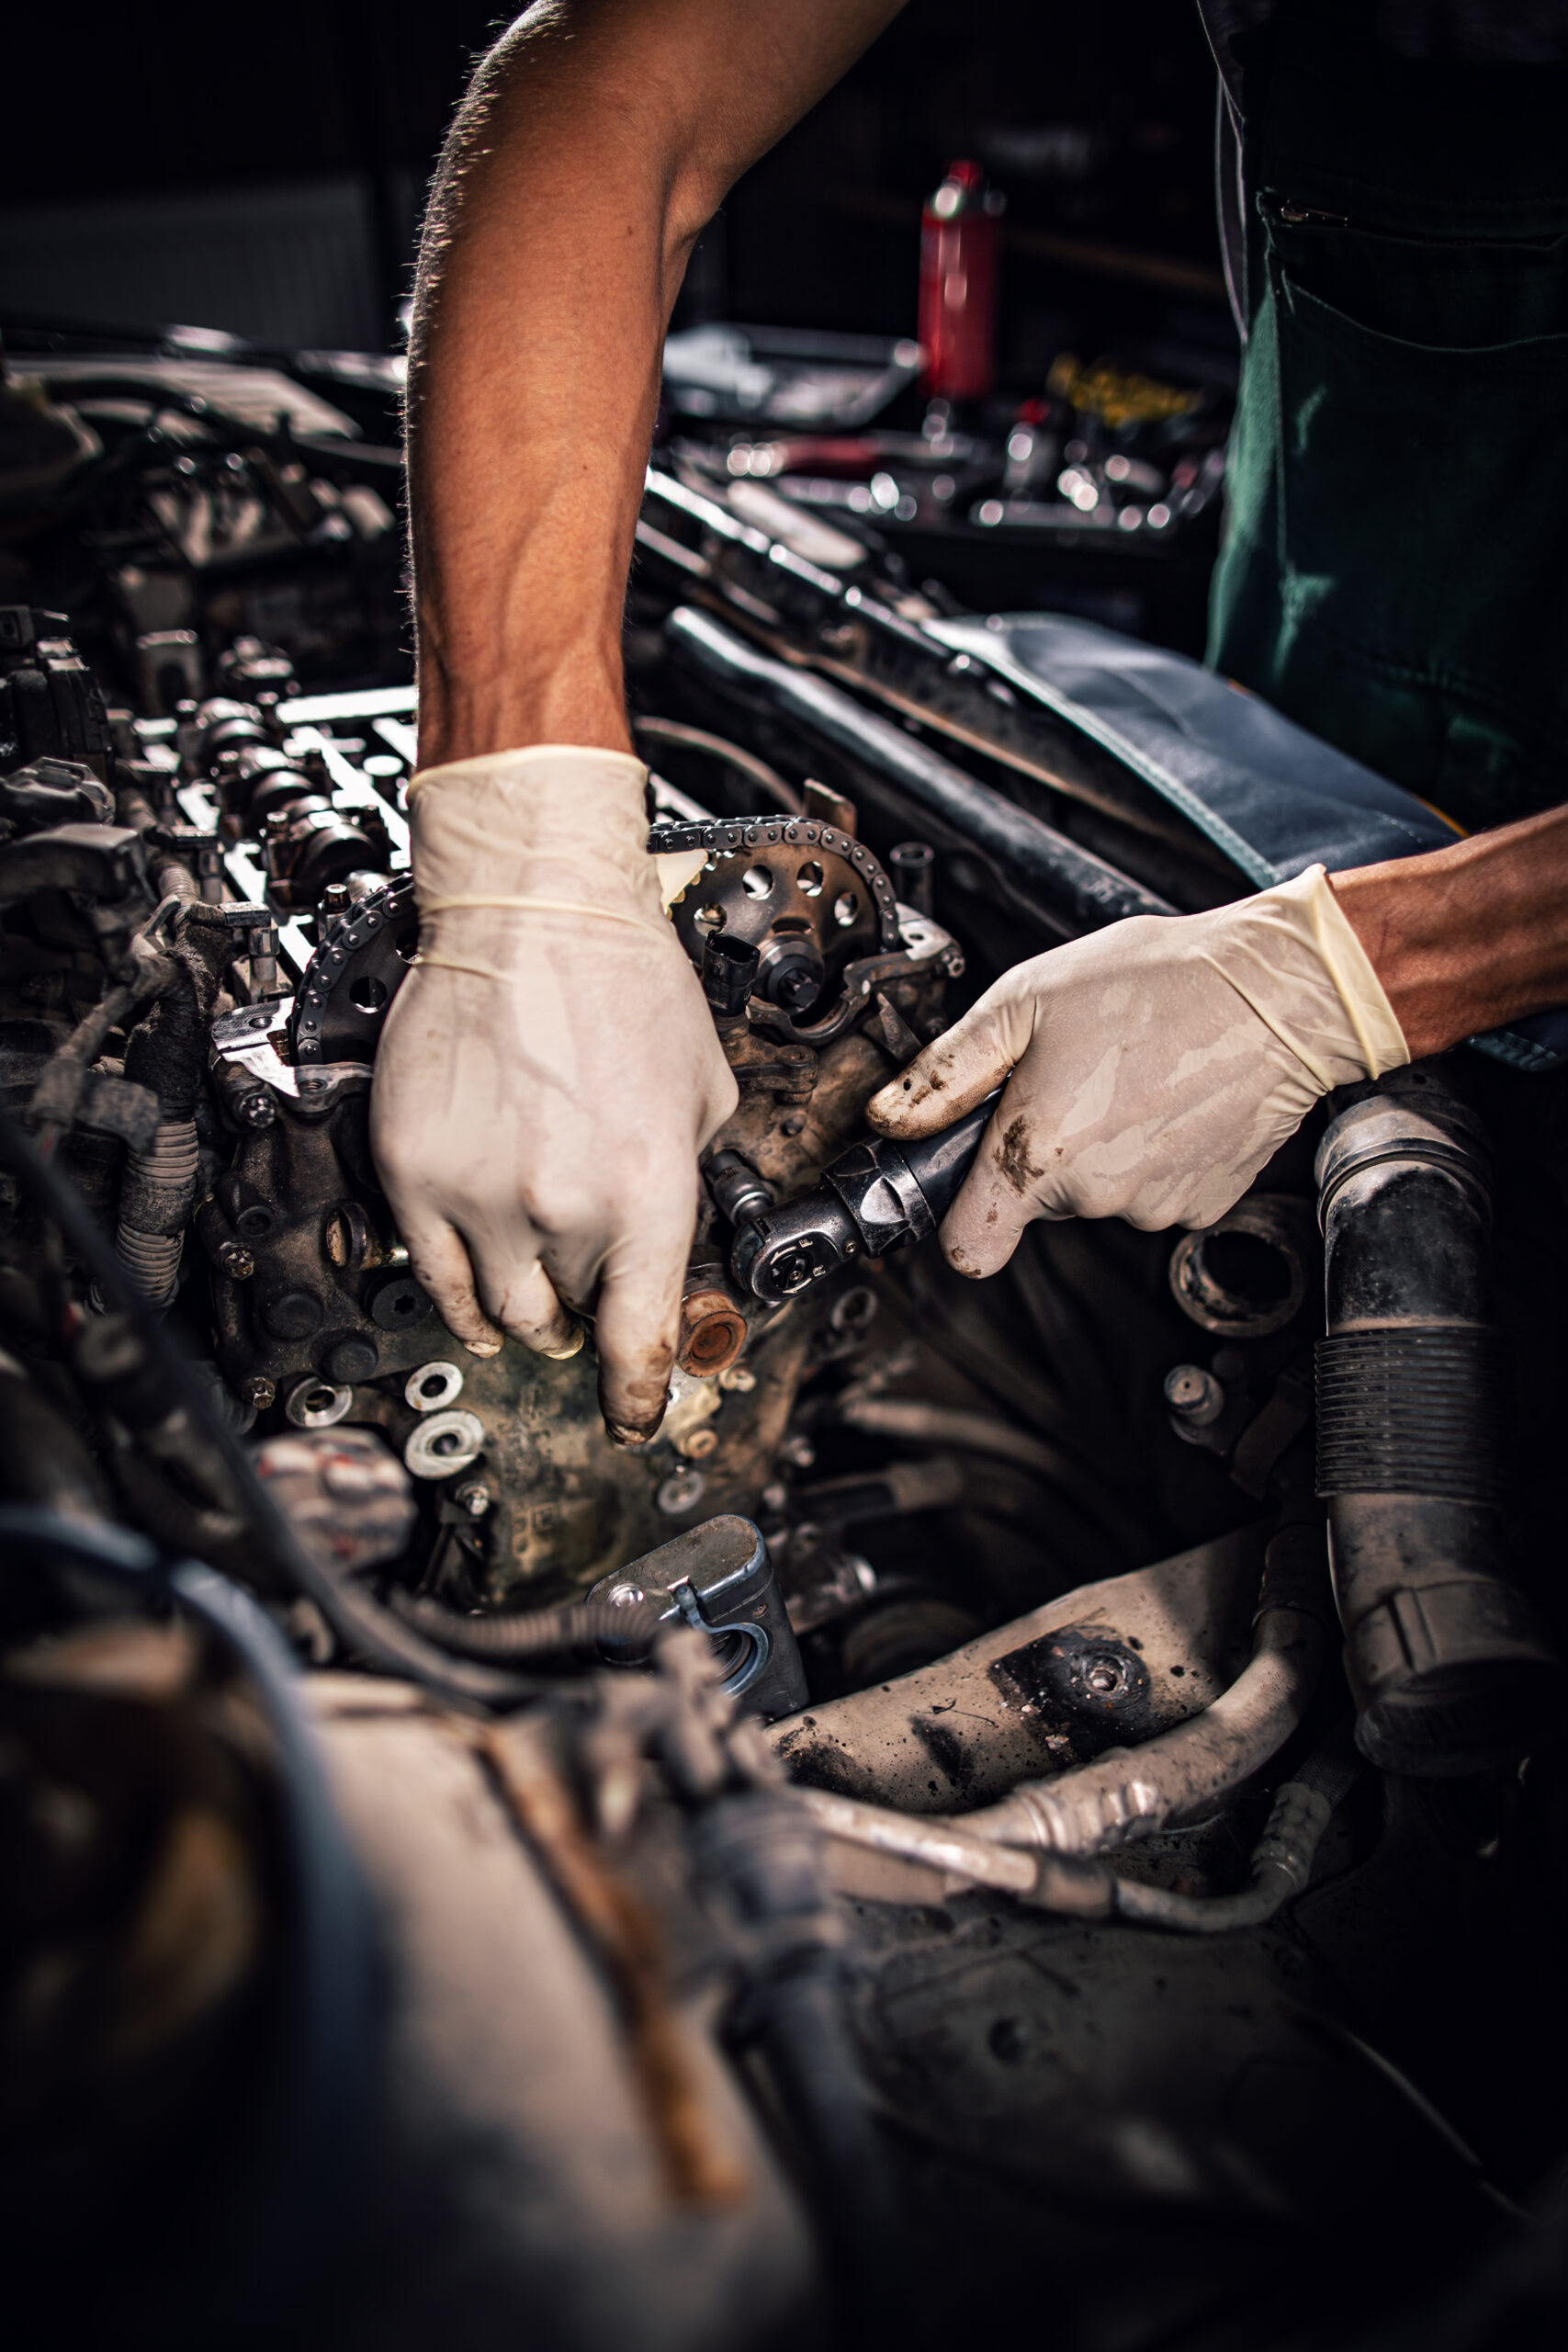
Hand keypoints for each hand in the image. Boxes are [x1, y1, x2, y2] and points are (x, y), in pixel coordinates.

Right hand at [370, 748, 736, 1442]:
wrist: (529, 909)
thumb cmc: (622, 979)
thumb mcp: (703, 1089)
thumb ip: (692, 1172)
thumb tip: (675, 1230)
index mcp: (647, 1194)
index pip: (639, 1339)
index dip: (637, 1392)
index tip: (633, 1414)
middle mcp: (560, 1208)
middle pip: (573, 1317)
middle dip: (590, 1314)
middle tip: (592, 1301)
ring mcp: (477, 1195)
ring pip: (500, 1307)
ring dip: (527, 1311)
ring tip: (538, 1299)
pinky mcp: (414, 1170)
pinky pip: (430, 1271)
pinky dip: (458, 1298)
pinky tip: (475, 1299)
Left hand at [865, 864, 1406, 1273]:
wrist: (1280, 992)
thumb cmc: (1158, 984)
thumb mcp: (1024, 1002)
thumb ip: (946, 1072)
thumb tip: (890, 1117)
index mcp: (1039, 1154)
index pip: (969, 1247)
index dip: (960, 1215)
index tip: (965, 1183)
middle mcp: (1097, 1196)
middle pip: (1038, 1200)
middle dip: (1042, 1148)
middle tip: (1074, 1074)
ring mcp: (1156, 1206)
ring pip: (1099, 1192)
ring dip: (1103, 1146)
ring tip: (1132, 1075)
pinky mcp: (1205, 1204)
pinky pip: (1154, 1189)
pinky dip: (1156, 1153)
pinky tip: (1171, 1096)